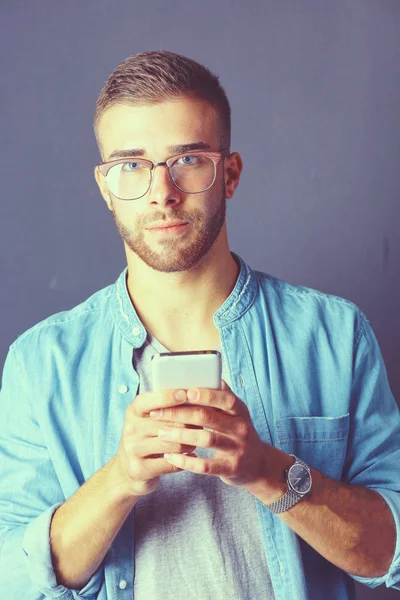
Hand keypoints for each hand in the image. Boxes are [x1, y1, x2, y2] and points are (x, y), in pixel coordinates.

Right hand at [111, 389, 203, 497]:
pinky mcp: (139, 469)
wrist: (126, 469)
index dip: (167, 397)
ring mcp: (133, 449)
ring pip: (172, 444)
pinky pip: (170, 463)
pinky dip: (184, 460)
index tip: (185, 394)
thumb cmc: (145, 436)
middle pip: (167, 423)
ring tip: (197, 440)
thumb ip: (165, 406)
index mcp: (133, 411)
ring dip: (189, 443)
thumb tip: (193, 394)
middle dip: (189, 424)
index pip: (149, 401)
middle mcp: (130, 428)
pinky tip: (190, 456)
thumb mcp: (148, 417)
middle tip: (203, 424)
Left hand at [149, 380, 284, 491]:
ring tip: (161, 432)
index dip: (205, 394)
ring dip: (180, 435)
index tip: (184, 392)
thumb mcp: (235, 412)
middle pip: (208, 417)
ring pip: (206, 440)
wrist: (257, 464)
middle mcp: (241, 428)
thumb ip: (220, 396)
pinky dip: (186, 461)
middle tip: (157, 413)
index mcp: (240, 410)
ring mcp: (238, 449)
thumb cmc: (237, 431)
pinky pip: (205, 466)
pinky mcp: (231, 468)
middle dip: (180, 413)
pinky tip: (170, 456)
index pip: (225, 398)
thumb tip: (204, 373)